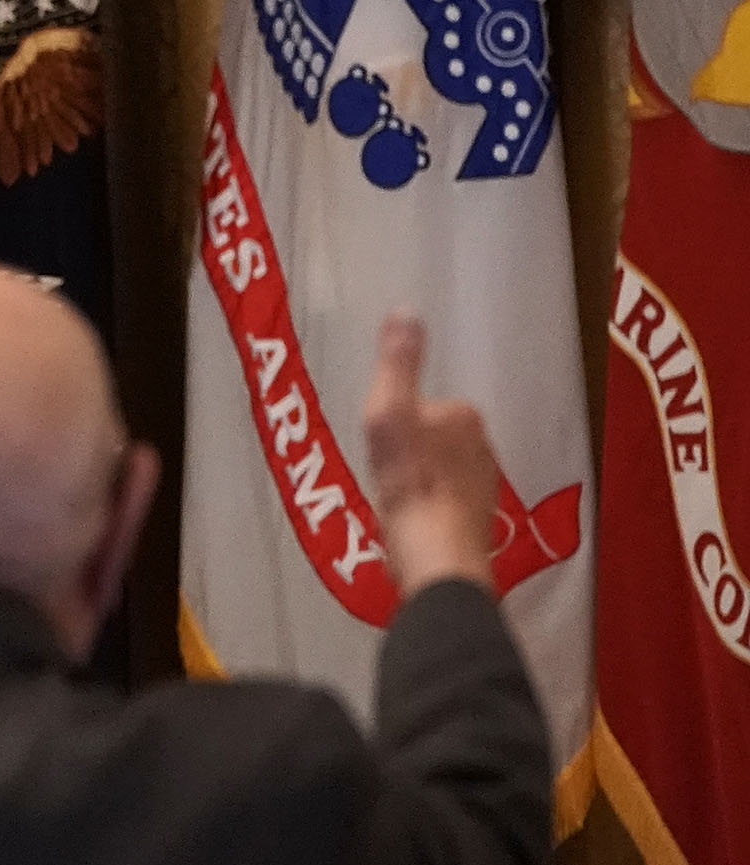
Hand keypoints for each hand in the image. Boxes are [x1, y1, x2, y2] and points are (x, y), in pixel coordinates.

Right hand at [360, 312, 498, 593]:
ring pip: (442, 470)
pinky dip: (430, 506)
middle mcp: (484, 445)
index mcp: (463, 415)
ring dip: (419, 480)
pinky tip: (412, 522)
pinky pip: (447, 501)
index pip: (423, 406)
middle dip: (410, 452)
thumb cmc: (407, 481)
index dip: (396, 423)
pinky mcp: (479, 520)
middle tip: (384, 475)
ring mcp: (485, 485)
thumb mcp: (388, 413)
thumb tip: (405, 310)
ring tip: (395, 500)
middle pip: (433, 438)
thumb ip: (397, 364)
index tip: (381, 446)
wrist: (436, 554)